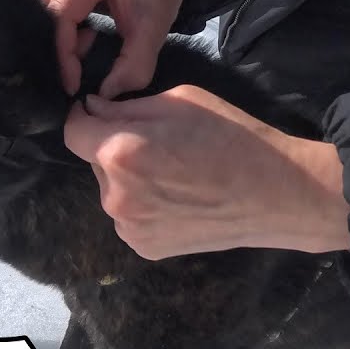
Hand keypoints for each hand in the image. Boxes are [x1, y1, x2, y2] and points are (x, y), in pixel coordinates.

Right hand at [25, 0, 185, 96]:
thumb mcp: (154, 31)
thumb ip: (135, 66)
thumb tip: (104, 94)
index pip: (62, 15)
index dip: (63, 55)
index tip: (73, 84)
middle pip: (43, 12)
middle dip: (59, 46)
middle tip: (82, 59)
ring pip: (33, 8)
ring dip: (52, 34)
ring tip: (82, 40)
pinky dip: (47, 22)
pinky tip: (72, 28)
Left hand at [63, 86, 349, 259]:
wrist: (277, 195)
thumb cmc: (234, 138)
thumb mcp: (180, 101)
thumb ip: (126, 107)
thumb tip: (92, 109)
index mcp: (119, 153)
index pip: (72, 131)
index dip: (84, 116)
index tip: (101, 112)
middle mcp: (115, 196)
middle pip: (95, 162)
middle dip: (114, 149)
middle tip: (160, 145)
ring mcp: (129, 227)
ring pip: (112, 191)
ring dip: (129, 180)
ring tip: (175, 175)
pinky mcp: (144, 248)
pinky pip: (130, 217)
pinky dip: (144, 206)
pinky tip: (179, 199)